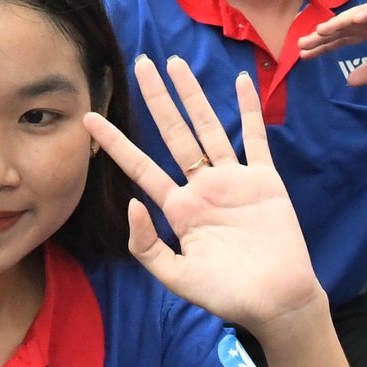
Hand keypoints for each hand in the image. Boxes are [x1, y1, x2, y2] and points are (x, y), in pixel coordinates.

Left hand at [84, 59, 323, 332]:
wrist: (276, 303)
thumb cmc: (226, 295)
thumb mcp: (176, 276)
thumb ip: (148, 245)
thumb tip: (130, 204)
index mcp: (178, 209)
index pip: (140, 167)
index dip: (115, 142)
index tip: (90, 117)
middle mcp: (202, 187)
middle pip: (174, 133)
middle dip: (157, 99)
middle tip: (140, 63)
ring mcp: (234, 180)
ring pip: (209, 127)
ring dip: (193, 96)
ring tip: (176, 63)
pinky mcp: (265, 181)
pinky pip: (255, 138)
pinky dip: (249, 110)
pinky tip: (240, 83)